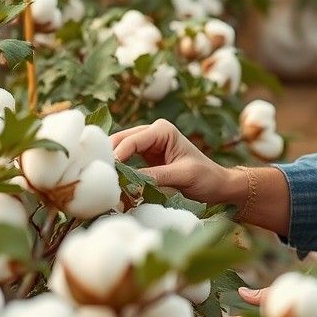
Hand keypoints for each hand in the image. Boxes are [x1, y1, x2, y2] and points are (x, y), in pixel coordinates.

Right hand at [110, 118, 239, 206]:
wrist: (218, 185)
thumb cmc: (206, 177)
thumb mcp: (183, 175)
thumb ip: (156, 176)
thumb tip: (128, 182)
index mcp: (162, 130)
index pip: (132, 141)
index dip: (117, 156)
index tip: (107, 174)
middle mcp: (152, 133)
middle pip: (120, 142)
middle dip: (109, 158)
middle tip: (99, 177)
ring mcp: (147, 145)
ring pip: (120, 151)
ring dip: (112, 165)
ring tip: (103, 182)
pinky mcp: (145, 159)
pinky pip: (126, 163)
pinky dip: (119, 172)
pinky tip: (112, 183)